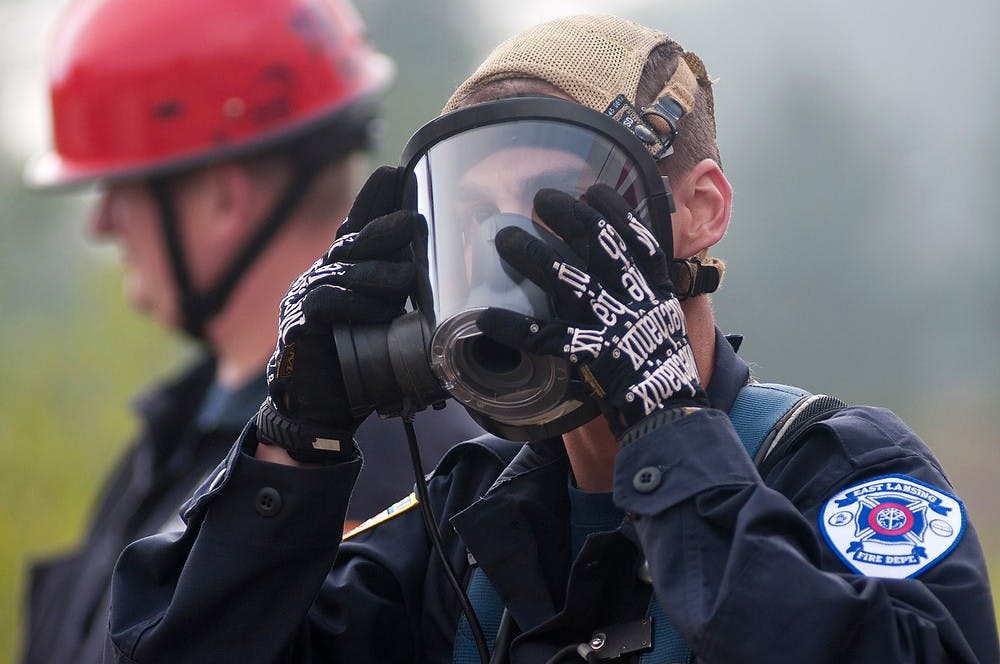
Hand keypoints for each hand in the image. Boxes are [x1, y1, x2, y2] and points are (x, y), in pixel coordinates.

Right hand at [257, 167, 420, 460]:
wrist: (320, 402)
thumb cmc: (358, 358)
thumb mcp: (384, 316)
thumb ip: (400, 289)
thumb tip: (440, 267)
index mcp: (341, 269)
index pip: (357, 225)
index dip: (373, 199)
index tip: (395, 171)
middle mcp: (321, 275)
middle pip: (354, 243)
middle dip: (384, 229)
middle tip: (415, 221)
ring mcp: (305, 296)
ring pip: (346, 273)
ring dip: (380, 275)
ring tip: (408, 277)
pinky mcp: (299, 323)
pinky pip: (330, 304)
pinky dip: (358, 306)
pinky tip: (379, 310)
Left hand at [476, 184, 706, 437]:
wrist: (671, 411)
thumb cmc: (664, 369)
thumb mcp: (665, 323)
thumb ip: (645, 298)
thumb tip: (627, 277)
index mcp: (655, 291)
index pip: (638, 239)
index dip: (616, 211)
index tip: (594, 190)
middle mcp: (635, 299)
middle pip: (601, 245)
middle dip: (570, 215)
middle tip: (541, 199)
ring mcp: (613, 324)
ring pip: (569, 280)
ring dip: (533, 255)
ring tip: (504, 239)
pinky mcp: (591, 353)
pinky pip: (546, 336)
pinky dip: (514, 326)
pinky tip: (487, 317)